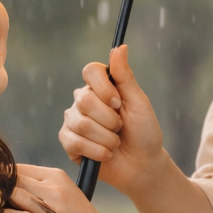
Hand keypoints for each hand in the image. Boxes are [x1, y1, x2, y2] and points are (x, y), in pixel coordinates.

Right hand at [58, 45, 166, 191]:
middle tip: (120, 128)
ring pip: (80, 123)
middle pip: (84, 100)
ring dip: (106, 138)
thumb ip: (125, 76)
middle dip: (109, 120)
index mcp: (101, 87)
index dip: (103, 88)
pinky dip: (96, 151)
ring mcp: (73, 121)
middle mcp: (83, 101)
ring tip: (115, 144)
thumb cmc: (144, 132)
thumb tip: (119, 46)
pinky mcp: (68, 142)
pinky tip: (106, 155)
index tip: (118, 103)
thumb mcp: (139, 103)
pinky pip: (74, 142)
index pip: (90, 71)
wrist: (142, 166)